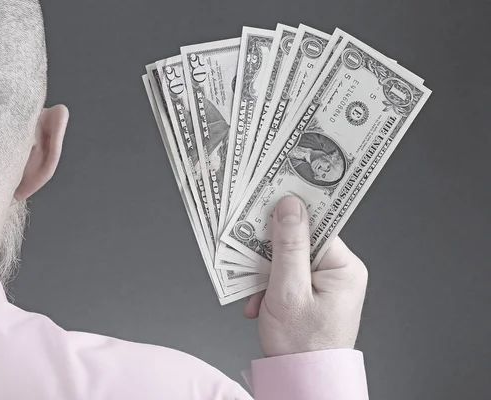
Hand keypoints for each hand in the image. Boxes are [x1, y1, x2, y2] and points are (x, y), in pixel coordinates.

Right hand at [244, 195, 367, 356]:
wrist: (302, 382)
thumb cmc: (301, 345)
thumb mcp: (289, 291)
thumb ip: (288, 246)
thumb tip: (289, 204)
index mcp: (344, 267)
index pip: (318, 225)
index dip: (291, 214)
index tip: (268, 201)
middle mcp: (339, 271)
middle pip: (300, 240)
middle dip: (272, 252)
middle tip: (252, 257)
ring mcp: (325, 283)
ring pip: (288, 259)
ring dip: (266, 274)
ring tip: (258, 294)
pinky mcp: (311, 293)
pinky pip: (287, 276)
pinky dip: (269, 287)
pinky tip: (260, 303)